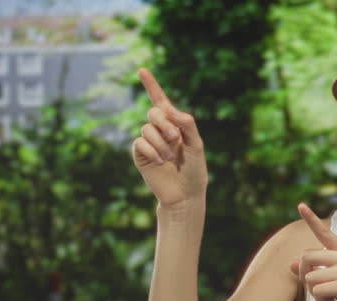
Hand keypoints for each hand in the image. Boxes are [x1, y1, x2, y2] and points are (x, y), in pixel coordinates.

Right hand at [131, 68, 207, 208]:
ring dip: (161, 143)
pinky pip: (140, 142)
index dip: (151, 85)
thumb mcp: (196, 145)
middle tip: (176, 139)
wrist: (185, 194)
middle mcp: (159, 131)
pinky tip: (161, 162)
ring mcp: (148, 142)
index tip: (142, 70)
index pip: (161, 102)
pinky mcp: (140, 154)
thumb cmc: (194, 171)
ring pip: (147, 129)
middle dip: (165, 124)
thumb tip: (170, 109)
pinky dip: (152, 151)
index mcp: (175, 125)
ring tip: (170, 158)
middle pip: (153, 113)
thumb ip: (186, 125)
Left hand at [290, 203, 336, 300]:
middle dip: (303, 274)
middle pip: (306, 257)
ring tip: (329, 299)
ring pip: (309, 277)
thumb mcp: (336, 280)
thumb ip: (316, 270)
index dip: (311, 219)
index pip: (324, 233)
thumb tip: (290, 264)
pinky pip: (317, 291)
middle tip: (314, 289)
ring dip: (313, 293)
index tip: (300, 205)